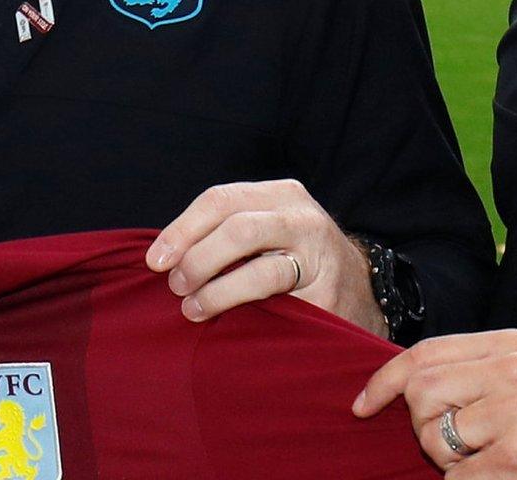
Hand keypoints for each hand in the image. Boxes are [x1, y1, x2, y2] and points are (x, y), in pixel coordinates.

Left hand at [146, 179, 385, 335]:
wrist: (361, 292)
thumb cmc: (295, 260)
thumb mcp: (268, 230)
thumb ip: (226, 233)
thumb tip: (164, 255)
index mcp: (280, 194)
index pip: (220, 200)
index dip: (182, 229)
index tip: (155, 259)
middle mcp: (301, 217)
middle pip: (236, 227)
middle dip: (196, 259)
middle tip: (175, 286)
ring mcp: (318, 255)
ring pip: (257, 267)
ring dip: (215, 291)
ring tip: (193, 308)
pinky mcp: (326, 294)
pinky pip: (278, 303)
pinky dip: (243, 311)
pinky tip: (226, 322)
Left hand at [354, 329, 516, 477]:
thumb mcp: (508, 380)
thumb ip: (459, 371)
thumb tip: (389, 381)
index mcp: (510, 344)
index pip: (425, 353)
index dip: (385, 380)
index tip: (362, 405)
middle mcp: (515, 370)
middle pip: (422, 392)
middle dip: (424, 425)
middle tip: (457, 441)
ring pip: (432, 435)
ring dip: (445, 458)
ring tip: (483, 455)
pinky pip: (454, 474)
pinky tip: (495, 474)